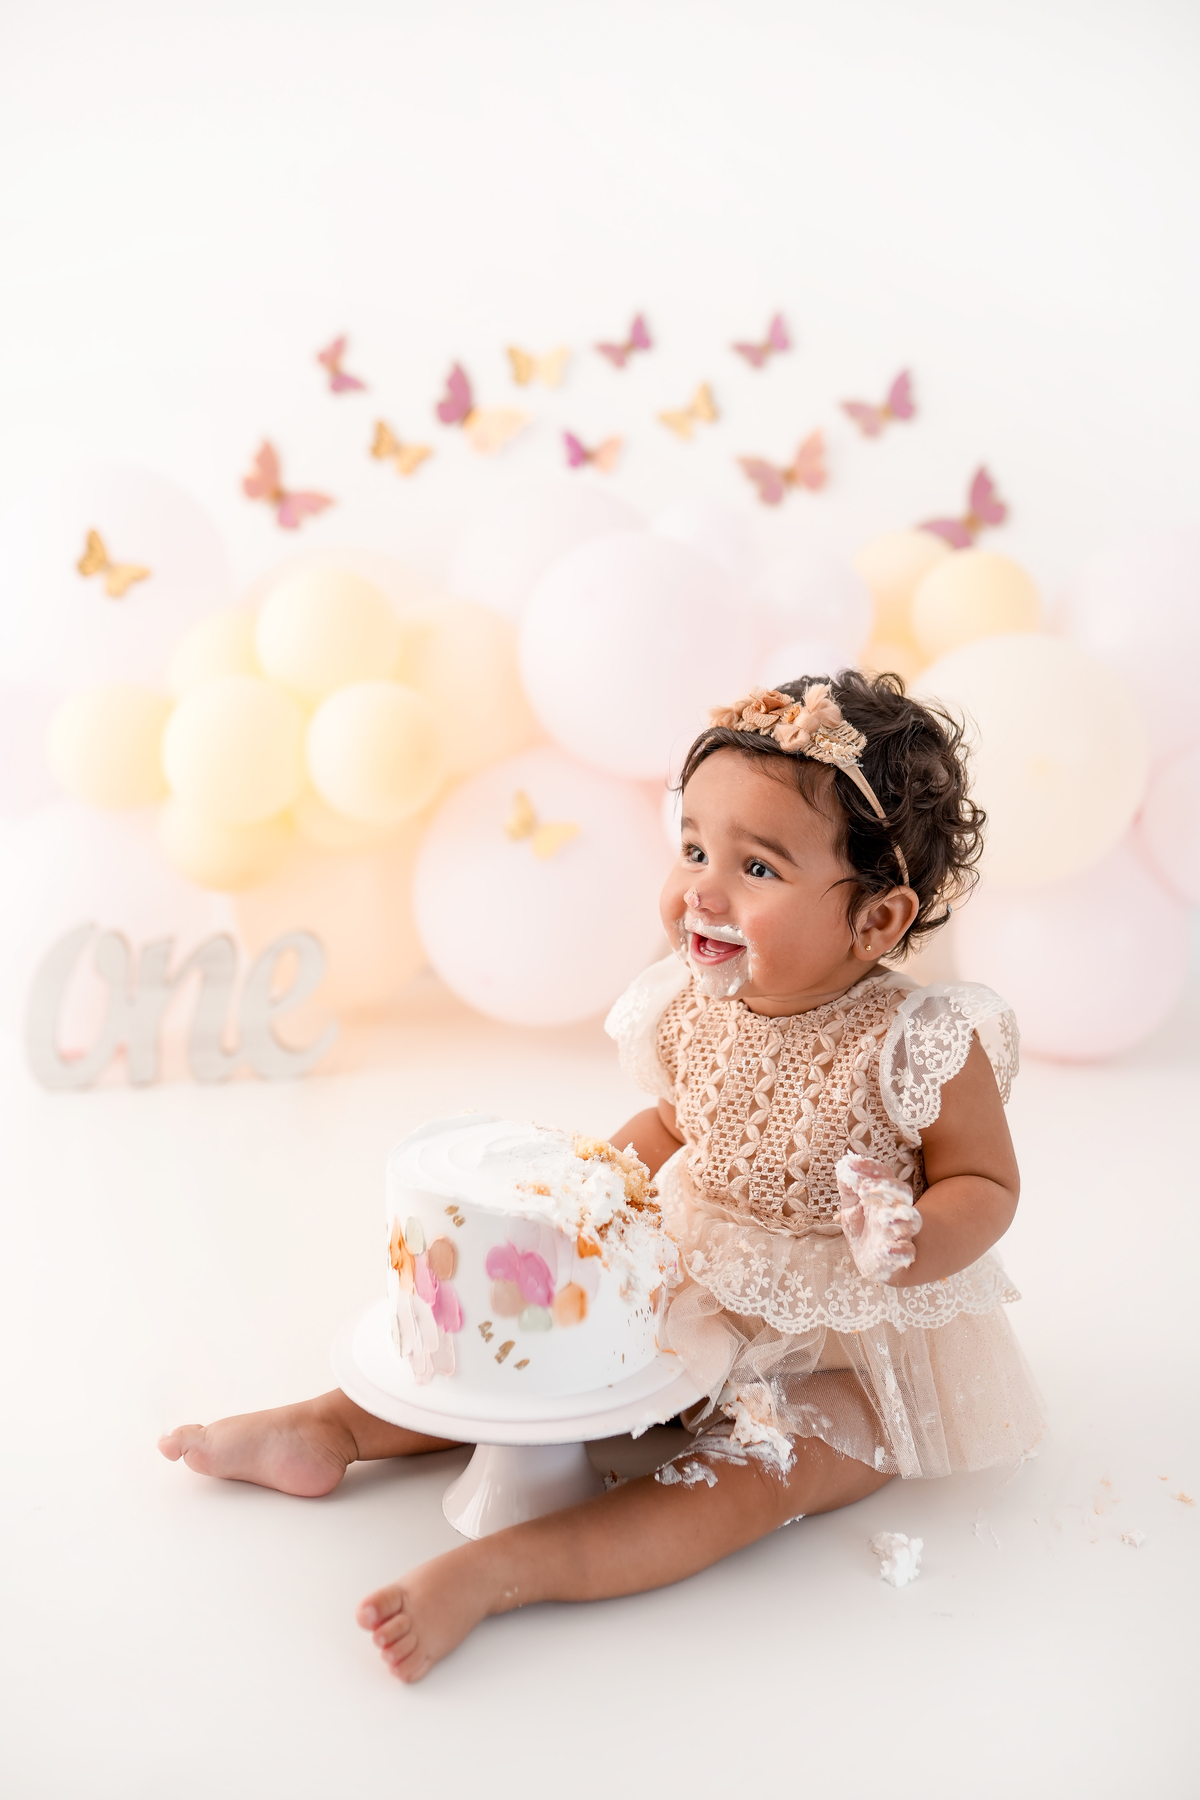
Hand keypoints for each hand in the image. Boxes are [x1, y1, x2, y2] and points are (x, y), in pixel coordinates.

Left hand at [835, 1153, 921, 1283]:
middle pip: (904, 1193)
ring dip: (899, 1217)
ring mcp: (901, 1233)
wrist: (870, 1259)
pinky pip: (908, 1252)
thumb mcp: (850, 1205)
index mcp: (885, 1196)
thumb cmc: (862, 1227)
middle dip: (888, 1188)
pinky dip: (899, 1251)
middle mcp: (896, 1211)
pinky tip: (885, 1249)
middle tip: (864, 1191)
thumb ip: (848, 1185)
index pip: (885, 1175)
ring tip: (882, 1218)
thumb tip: (845, 1164)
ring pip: (914, 1221)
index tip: (852, 1166)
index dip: (871, 1168)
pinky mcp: (901, 1256)